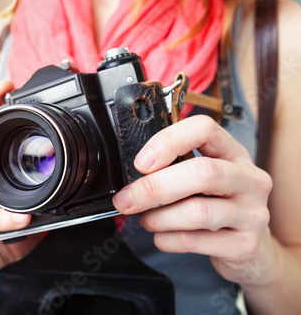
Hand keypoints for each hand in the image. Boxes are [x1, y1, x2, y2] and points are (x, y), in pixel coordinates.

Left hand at [112, 115, 275, 286]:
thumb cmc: (213, 205)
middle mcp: (249, 179)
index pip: (204, 129)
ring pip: (196, 212)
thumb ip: (172, 170)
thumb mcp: (199, 179)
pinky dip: (167, 240)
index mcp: (233, 153)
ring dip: (158, 218)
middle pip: (202, 173)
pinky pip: (193, 241)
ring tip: (146, 220)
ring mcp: (252, 213)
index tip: (140, 163)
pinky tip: (162, 237)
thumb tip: (130, 179)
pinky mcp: (245, 245)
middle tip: (126, 200)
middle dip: (153, 187)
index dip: (168, 142)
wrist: (246, 249)